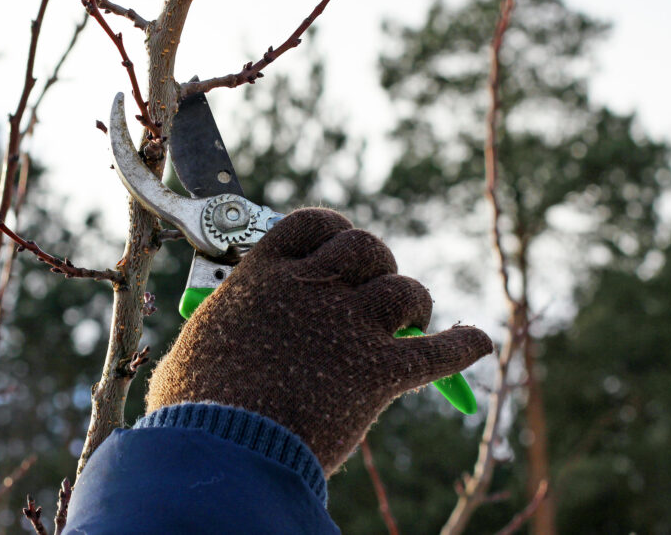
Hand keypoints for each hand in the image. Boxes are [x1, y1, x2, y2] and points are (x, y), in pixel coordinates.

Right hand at [146, 208, 493, 475]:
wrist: (223, 446)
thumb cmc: (195, 405)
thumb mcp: (194, 350)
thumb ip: (214, 334)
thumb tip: (202, 353)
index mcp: (264, 276)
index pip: (312, 224)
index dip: (333, 229)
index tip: (340, 245)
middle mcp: (311, 288)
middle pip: (365, 247)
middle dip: (377, 263)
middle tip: (374, 289)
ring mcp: (349, 326)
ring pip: (405, 291)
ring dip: (413, 303)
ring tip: (410, 321)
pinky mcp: (379, 370)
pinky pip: (438, 351)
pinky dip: (462, 346)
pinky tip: (477, 343)